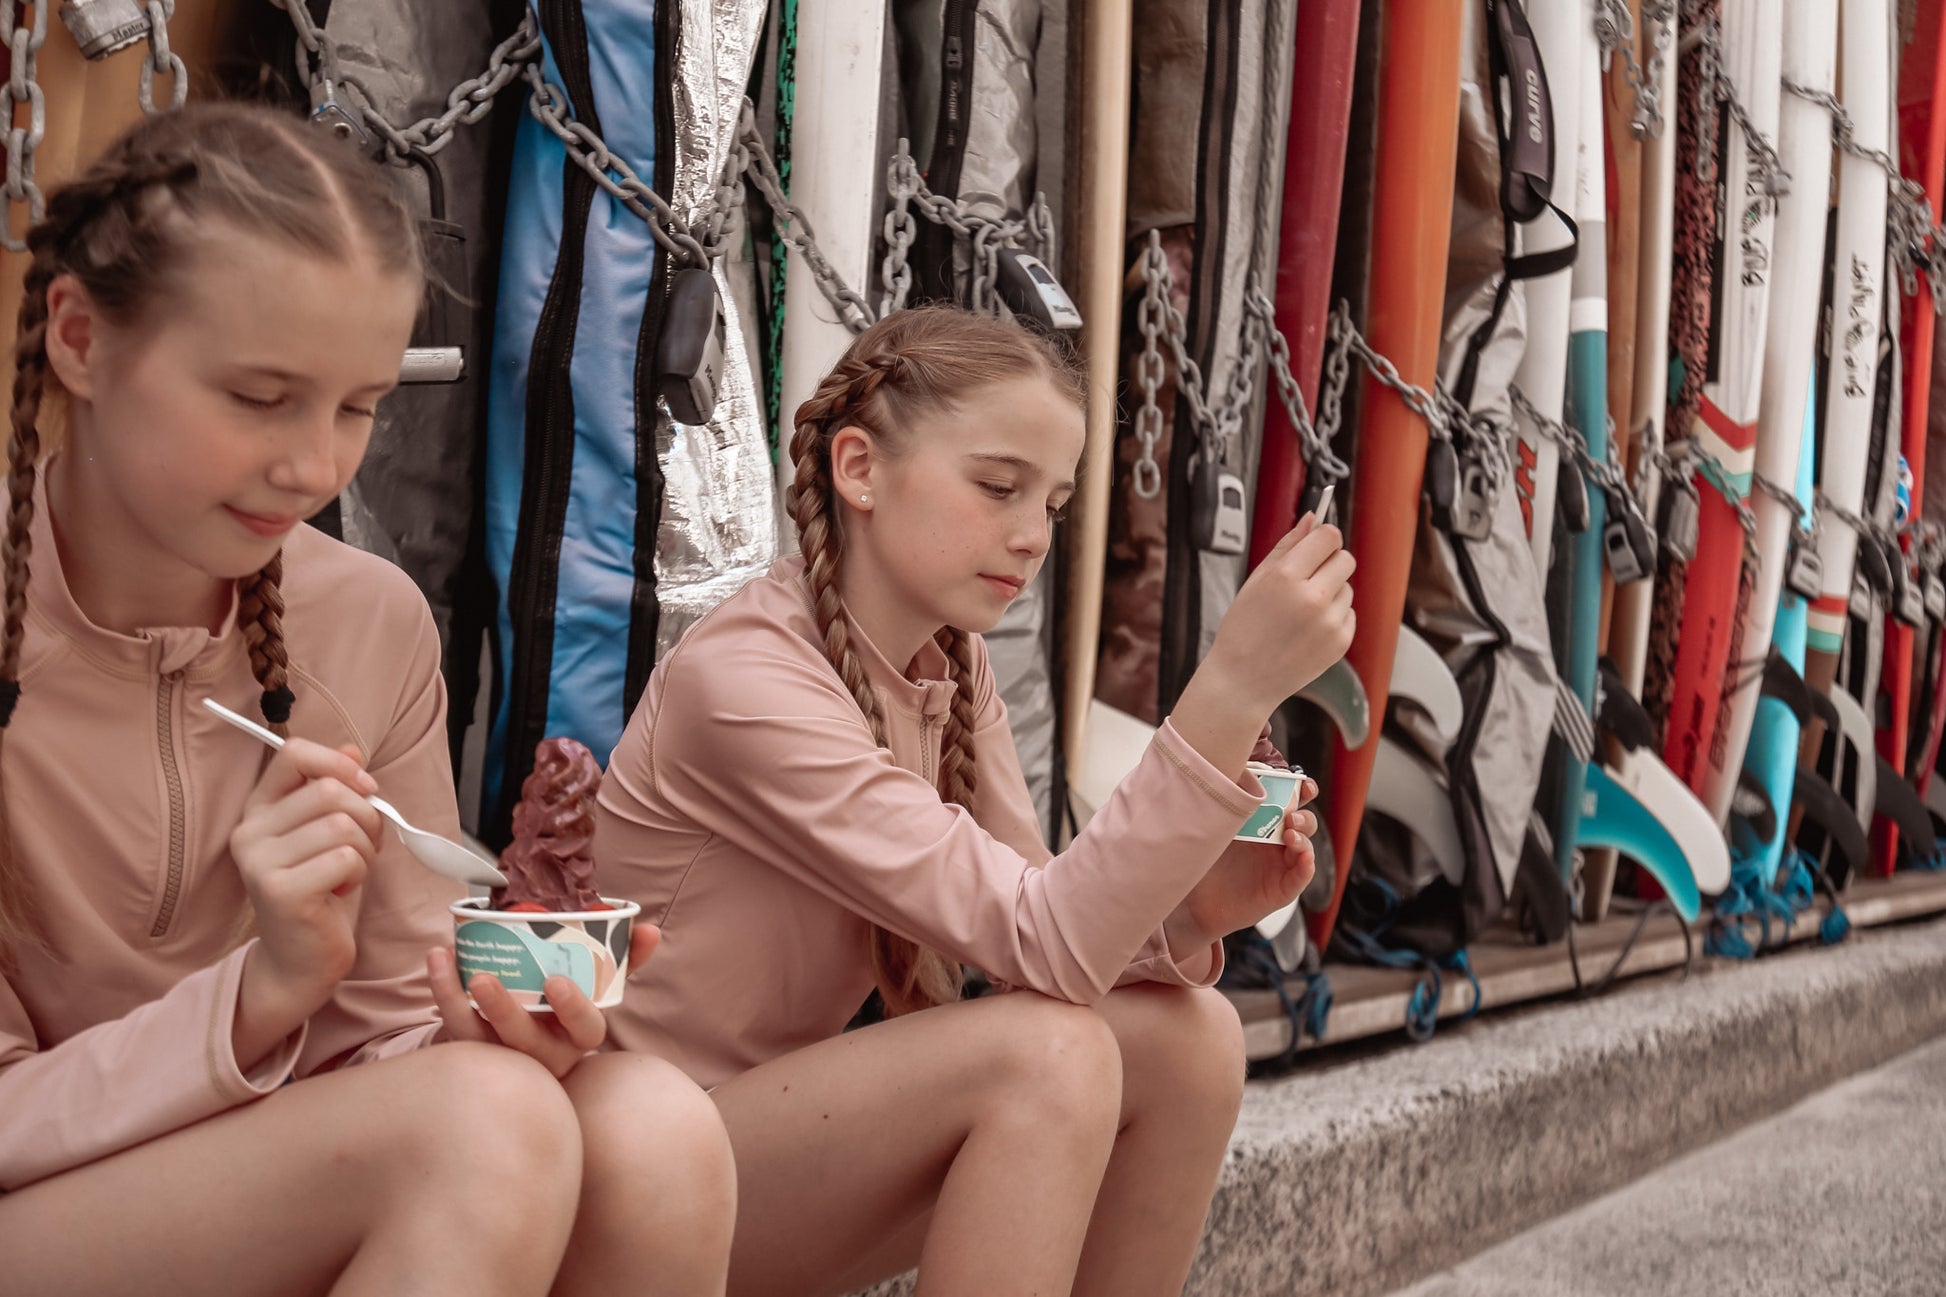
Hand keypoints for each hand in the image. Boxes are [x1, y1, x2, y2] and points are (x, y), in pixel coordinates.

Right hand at [231, 740, 383, 1026]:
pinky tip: (340, 891)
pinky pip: (346, 858)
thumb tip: (352, 749)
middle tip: (365, 845)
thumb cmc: (322, 891)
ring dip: (366, 849)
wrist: (301, 959)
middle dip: (367, 816)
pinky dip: (359, 873)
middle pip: (330, 791)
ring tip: (350, 871)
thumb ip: (336, 790)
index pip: (292, 753)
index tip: (365, 786)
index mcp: (259, 809)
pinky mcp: (281, 891)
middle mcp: (249, 832)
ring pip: (343, 825)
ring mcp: (260, 862)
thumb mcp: (330, 833)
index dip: (338, 763)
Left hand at [429, 924, 660, 1077]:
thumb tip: (649, 929)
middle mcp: (543, 1054)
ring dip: (458, 1000)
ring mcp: (506, 1058)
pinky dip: (442, 992)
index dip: (573, 1009)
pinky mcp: (473, 1054)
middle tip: (484, 980)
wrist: (526, 1047)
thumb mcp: (598, 986)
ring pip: (480, 1039)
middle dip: (503, 1011)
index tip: (557, 983)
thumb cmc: (565, 1009)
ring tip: (446, 961)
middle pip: (524, 1042)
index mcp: (578, 1036)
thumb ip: (623, 959)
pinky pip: (455, 1029)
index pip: (585, 1029)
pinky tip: (438, 959)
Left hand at [1164, 778, 1319, 955]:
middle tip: (1290, 815)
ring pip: (1305, 846)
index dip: (1301, 790)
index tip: (1301, 783)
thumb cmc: (1205, 862)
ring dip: (1303, 837)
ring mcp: (1281, 866)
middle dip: (1302, 815)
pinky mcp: (1282, 889)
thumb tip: (1231, 774)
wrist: (1194, 903)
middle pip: (1303, 822)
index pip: (1291, 802)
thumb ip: (1227, 805)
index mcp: (1265, 823)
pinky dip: (1306, 865)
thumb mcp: (1215, 829)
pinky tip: (1303, 856)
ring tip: (1290, 834)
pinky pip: (1301, 876)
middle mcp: (1277, 843)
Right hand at [1207, 512, 1355, 711]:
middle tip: (1307, 578)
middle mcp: (1312, 598)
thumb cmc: (1243, 631)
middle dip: (1329, 562)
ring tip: (1301, 611)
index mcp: (1286, 577)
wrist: (1243, 681)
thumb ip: (1287, 546)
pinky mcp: (1340, 642)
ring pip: (1348, 586)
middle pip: (1345, 558)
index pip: (1328, 537)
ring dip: (1331, 591)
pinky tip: (1308, 628)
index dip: (1323, 537)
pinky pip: (1348, 613)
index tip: (1317, 544)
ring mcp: (1329, 622)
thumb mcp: (1255, 581)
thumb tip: (1311, 519)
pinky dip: (1333, 616)